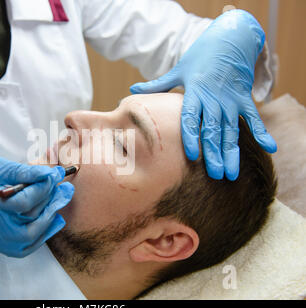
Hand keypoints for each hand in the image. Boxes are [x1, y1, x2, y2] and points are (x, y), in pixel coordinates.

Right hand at [0, 154, 73, 256]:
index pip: (22, 200)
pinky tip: (54, 219)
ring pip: (31, 236)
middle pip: (29, 218)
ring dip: (50, 218)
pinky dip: (42, 235)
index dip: (43, 187)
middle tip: (65, 188)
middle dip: (51, 200)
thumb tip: (49, 173)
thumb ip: (21, 171)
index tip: (56, 174)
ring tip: (61, 201)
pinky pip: (25, 247)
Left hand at [130, 10, 276, 179]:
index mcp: (195, 92)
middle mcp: (214, 98)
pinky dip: (262, 132)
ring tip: (231, 173)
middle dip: (213, 153)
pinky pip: (254, 117)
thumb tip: (131, 88)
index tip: (191, 155)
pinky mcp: (244, 98)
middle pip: (212, 129)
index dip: (191, 136)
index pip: (191, 117)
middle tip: (215, 174)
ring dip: (232, 152)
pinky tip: (269, 148)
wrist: (229, 39)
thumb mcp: (178, 70)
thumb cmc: (199, 58)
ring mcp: (231, 99)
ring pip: (231, 129)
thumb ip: (157, 84)